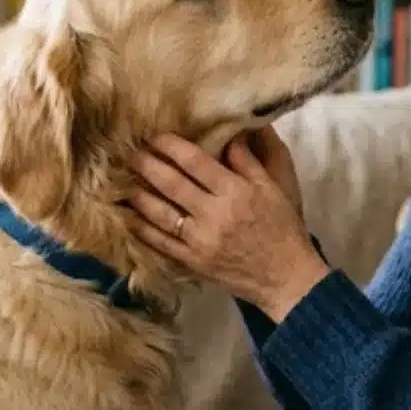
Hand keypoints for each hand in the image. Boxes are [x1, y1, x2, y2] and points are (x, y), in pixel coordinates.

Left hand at [126, 130, 330, 321]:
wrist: (286, 276)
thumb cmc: (282, 227)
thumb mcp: (273, 188)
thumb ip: (248, 160)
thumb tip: (229, 133)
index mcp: (235, 191)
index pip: (195, 162)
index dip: (171, 146)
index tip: (154, 135)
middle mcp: (214, 214)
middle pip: (172, 184)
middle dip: (147, 165)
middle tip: (130, 152)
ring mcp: (200, 240)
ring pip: (161, 213)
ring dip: (139, 196)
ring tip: (124, 181)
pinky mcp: (193, 262)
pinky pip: (161, 243)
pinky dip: (143, 230)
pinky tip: (129, 217)